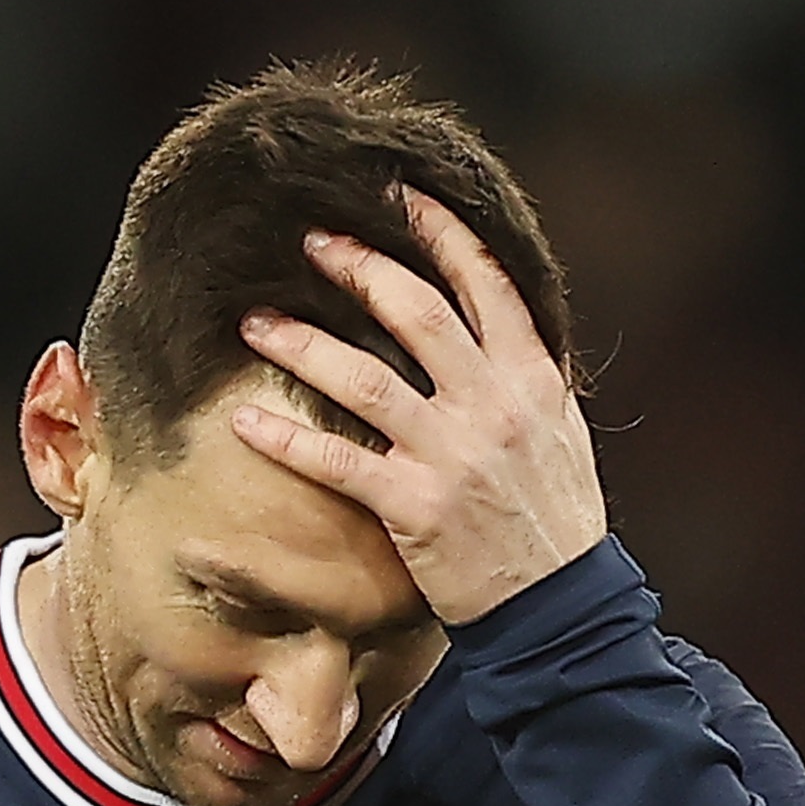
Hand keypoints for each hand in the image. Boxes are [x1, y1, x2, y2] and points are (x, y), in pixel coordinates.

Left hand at [228, 194, 606, 625]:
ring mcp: (451, 456)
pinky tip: (242, 421)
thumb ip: (524, 378)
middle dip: (358, 267)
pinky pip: (338, 464)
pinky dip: (287, 440)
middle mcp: (492, 405)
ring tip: (255, 322)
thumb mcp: (560, 434)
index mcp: (532, 378)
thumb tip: (496, 326)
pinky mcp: (414, 508)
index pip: (485, 282)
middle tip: (309, 242)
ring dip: (303, 344)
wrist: (562, 609)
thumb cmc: (556, 522)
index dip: (439, 232)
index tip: (398, 196)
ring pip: (364, 379)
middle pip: (416, 312)